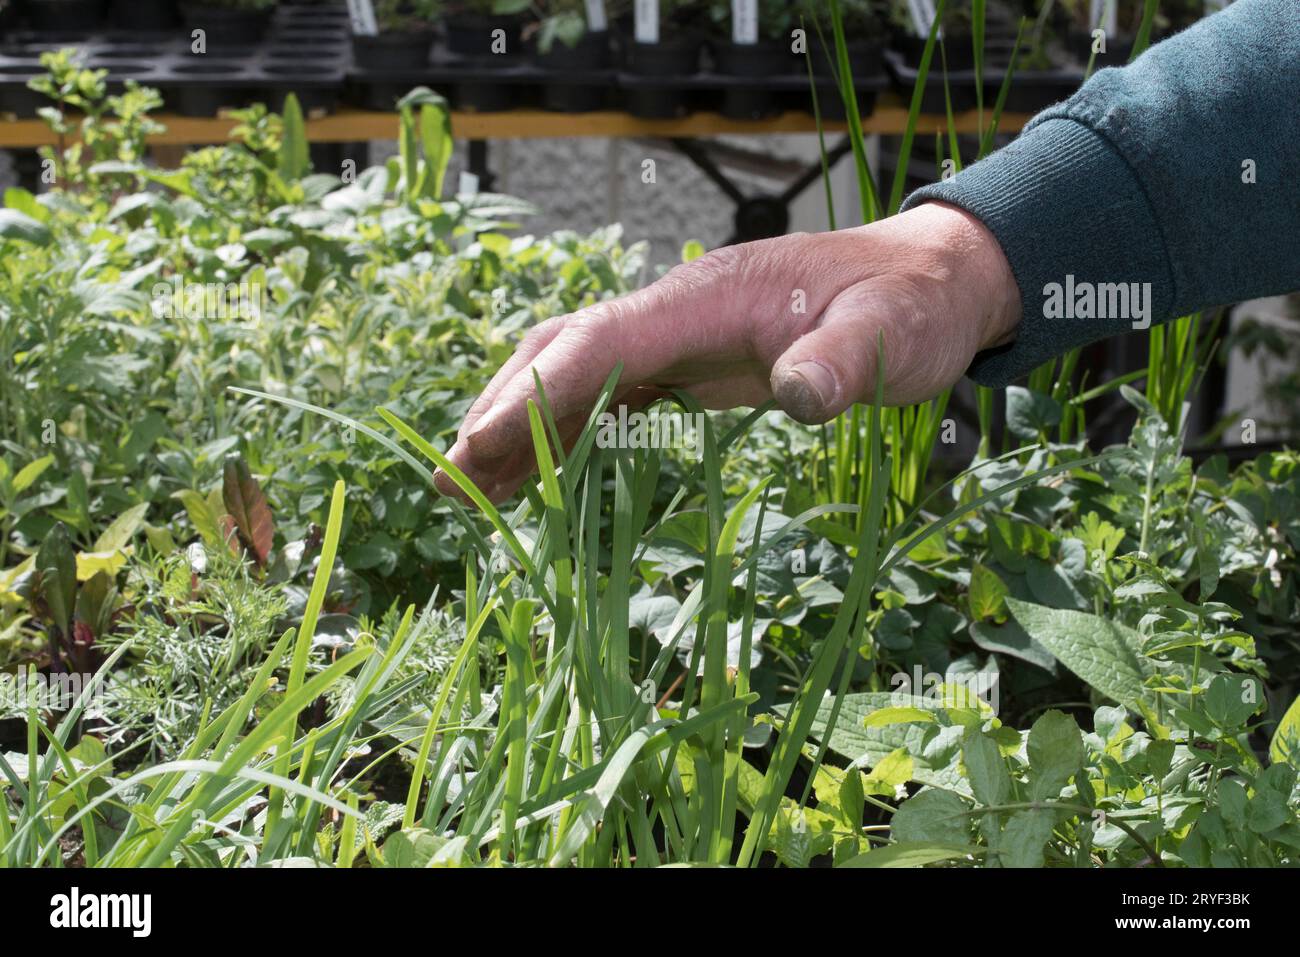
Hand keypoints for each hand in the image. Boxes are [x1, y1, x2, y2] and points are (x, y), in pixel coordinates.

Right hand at [438, 201, 1021, 503]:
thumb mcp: (889, 336)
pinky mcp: (691, 366)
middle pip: (562, 353)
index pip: (599, 340)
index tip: (480, 445)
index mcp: (704, 298)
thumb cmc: (907, 307)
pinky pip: (610, 398)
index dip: (537, 393)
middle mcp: (675, 313)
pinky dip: (566, 435)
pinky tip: (543, 479)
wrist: (927, 284)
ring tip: (471, 494)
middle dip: (500, 414)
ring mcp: (678, 339)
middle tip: (449, 483)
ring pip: (574, 376)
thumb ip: (843, 362)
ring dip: (520, 430)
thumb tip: (798, 395)